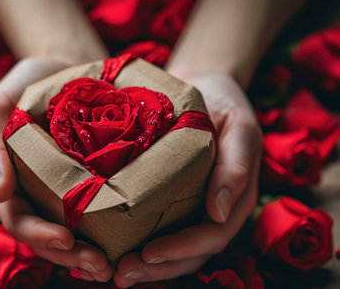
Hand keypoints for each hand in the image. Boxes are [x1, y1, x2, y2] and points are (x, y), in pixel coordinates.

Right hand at [0, 56, 111, 281]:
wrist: (66, 67)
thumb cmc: (28, 84)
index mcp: (12, 182)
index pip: (19, 220)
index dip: (40, 236)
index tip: (69, 238)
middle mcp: (38, 193)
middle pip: (49, 236)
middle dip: (71, 255)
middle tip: (101, 267)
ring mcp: (63, 190)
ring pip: (73, 233)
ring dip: (90, 254)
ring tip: (115, 265)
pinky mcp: (90, 181)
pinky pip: (96, 212)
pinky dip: (107, 232)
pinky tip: (126, 241)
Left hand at [113, 73, 261, 287]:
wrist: (203, 85)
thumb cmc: (223, 103)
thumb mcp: (239, 128)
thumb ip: (235, 168)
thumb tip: (218, 213)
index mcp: (233, 197)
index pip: (211, 235)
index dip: (182, 250)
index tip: (148, 255)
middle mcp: (214, 208)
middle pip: (191, 251)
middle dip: (158, 268)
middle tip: (122, 275)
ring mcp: (193, 204)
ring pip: (174, 247)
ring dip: (147, 265)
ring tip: (115, 272)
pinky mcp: (172, 196)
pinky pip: (159, 226)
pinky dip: (139, 241)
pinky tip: (115, 248)